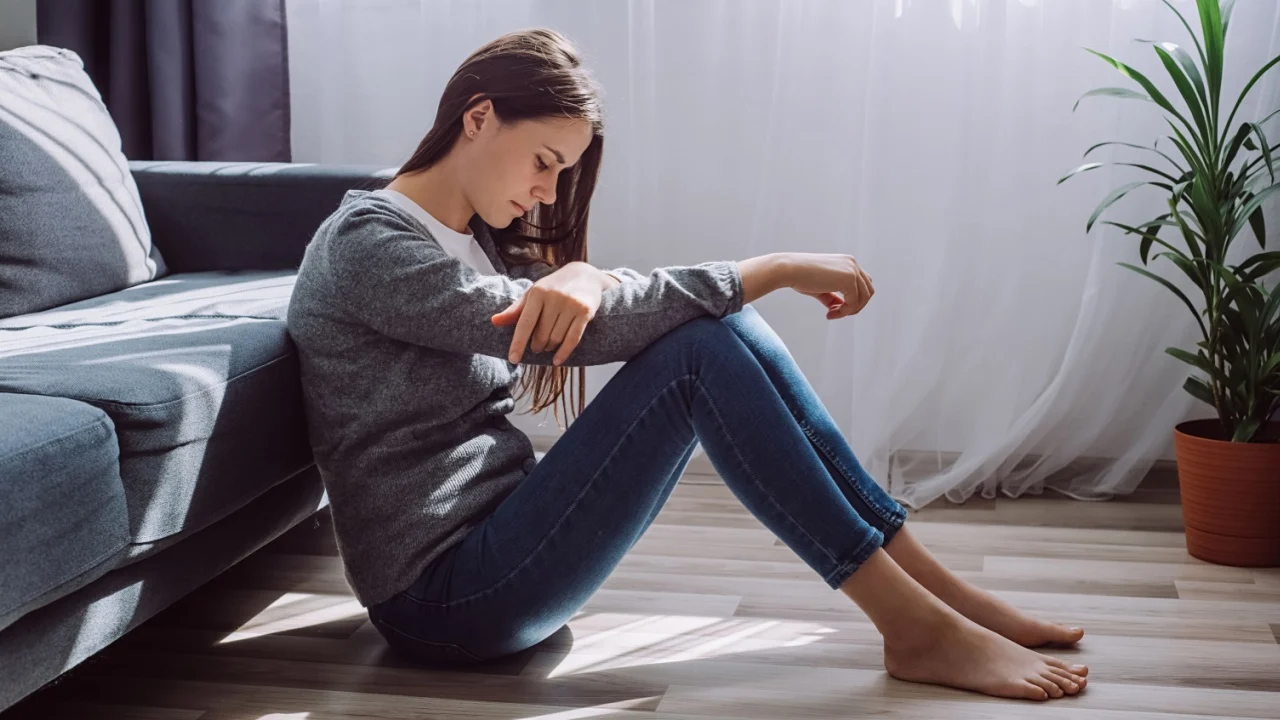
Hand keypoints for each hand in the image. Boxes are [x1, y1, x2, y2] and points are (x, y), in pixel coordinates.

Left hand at [490, 262, 609, 364]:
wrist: (585, 275)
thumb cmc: (553, 287)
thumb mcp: (533, 294)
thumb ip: (515, 310)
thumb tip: (494, 322)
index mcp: (538, 292)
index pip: (525, 323)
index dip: (518, 343)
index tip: (513, 359)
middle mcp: (554, 297)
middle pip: (541, 334)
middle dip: (536, 346)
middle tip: (536, 347)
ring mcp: (571, 304)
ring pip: (556, 338)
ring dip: (549, 348)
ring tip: (548, 346)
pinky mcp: (585, 311)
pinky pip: (572, 339)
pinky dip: (563, 353)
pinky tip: (557, 361)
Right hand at [786, 253, 874, 318]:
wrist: (789, 270)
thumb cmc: (800, 277)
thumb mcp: (820, 288)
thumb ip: (833, 297)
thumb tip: (841, 308)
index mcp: (847, 262)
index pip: (862, 284)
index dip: (852, 300)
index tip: (832, 309)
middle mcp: (852, 263)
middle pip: (867, 291)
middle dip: (854, 306)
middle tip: (834, 314)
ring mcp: (852, 270)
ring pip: (864, 297)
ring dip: (850, 310)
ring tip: (831, 314)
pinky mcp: (849, 278)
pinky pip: (854, 301)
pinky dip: (844, 311)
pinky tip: (829, 313)